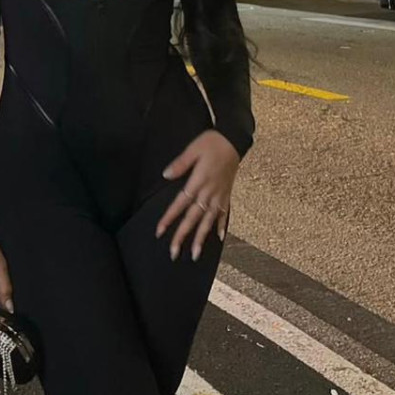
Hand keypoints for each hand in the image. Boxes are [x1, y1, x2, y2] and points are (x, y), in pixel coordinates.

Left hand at [154, 130, 238, 260]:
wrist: (234, 140)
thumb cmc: (212, 142)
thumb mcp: (193, 149)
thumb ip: (180, 163)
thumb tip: (166, 175)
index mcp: (199, 181)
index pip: (181, 203)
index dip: (170, 217)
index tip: (160, 231)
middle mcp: (209, 192)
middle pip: (194, 217)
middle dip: (183, 235)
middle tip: (173, 253)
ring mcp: (220, 194)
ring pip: (209, 220)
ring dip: (201, 237)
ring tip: (195, 254)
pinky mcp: (227, 193)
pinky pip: (224, 213)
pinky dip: (222, 226)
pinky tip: (219, 238)